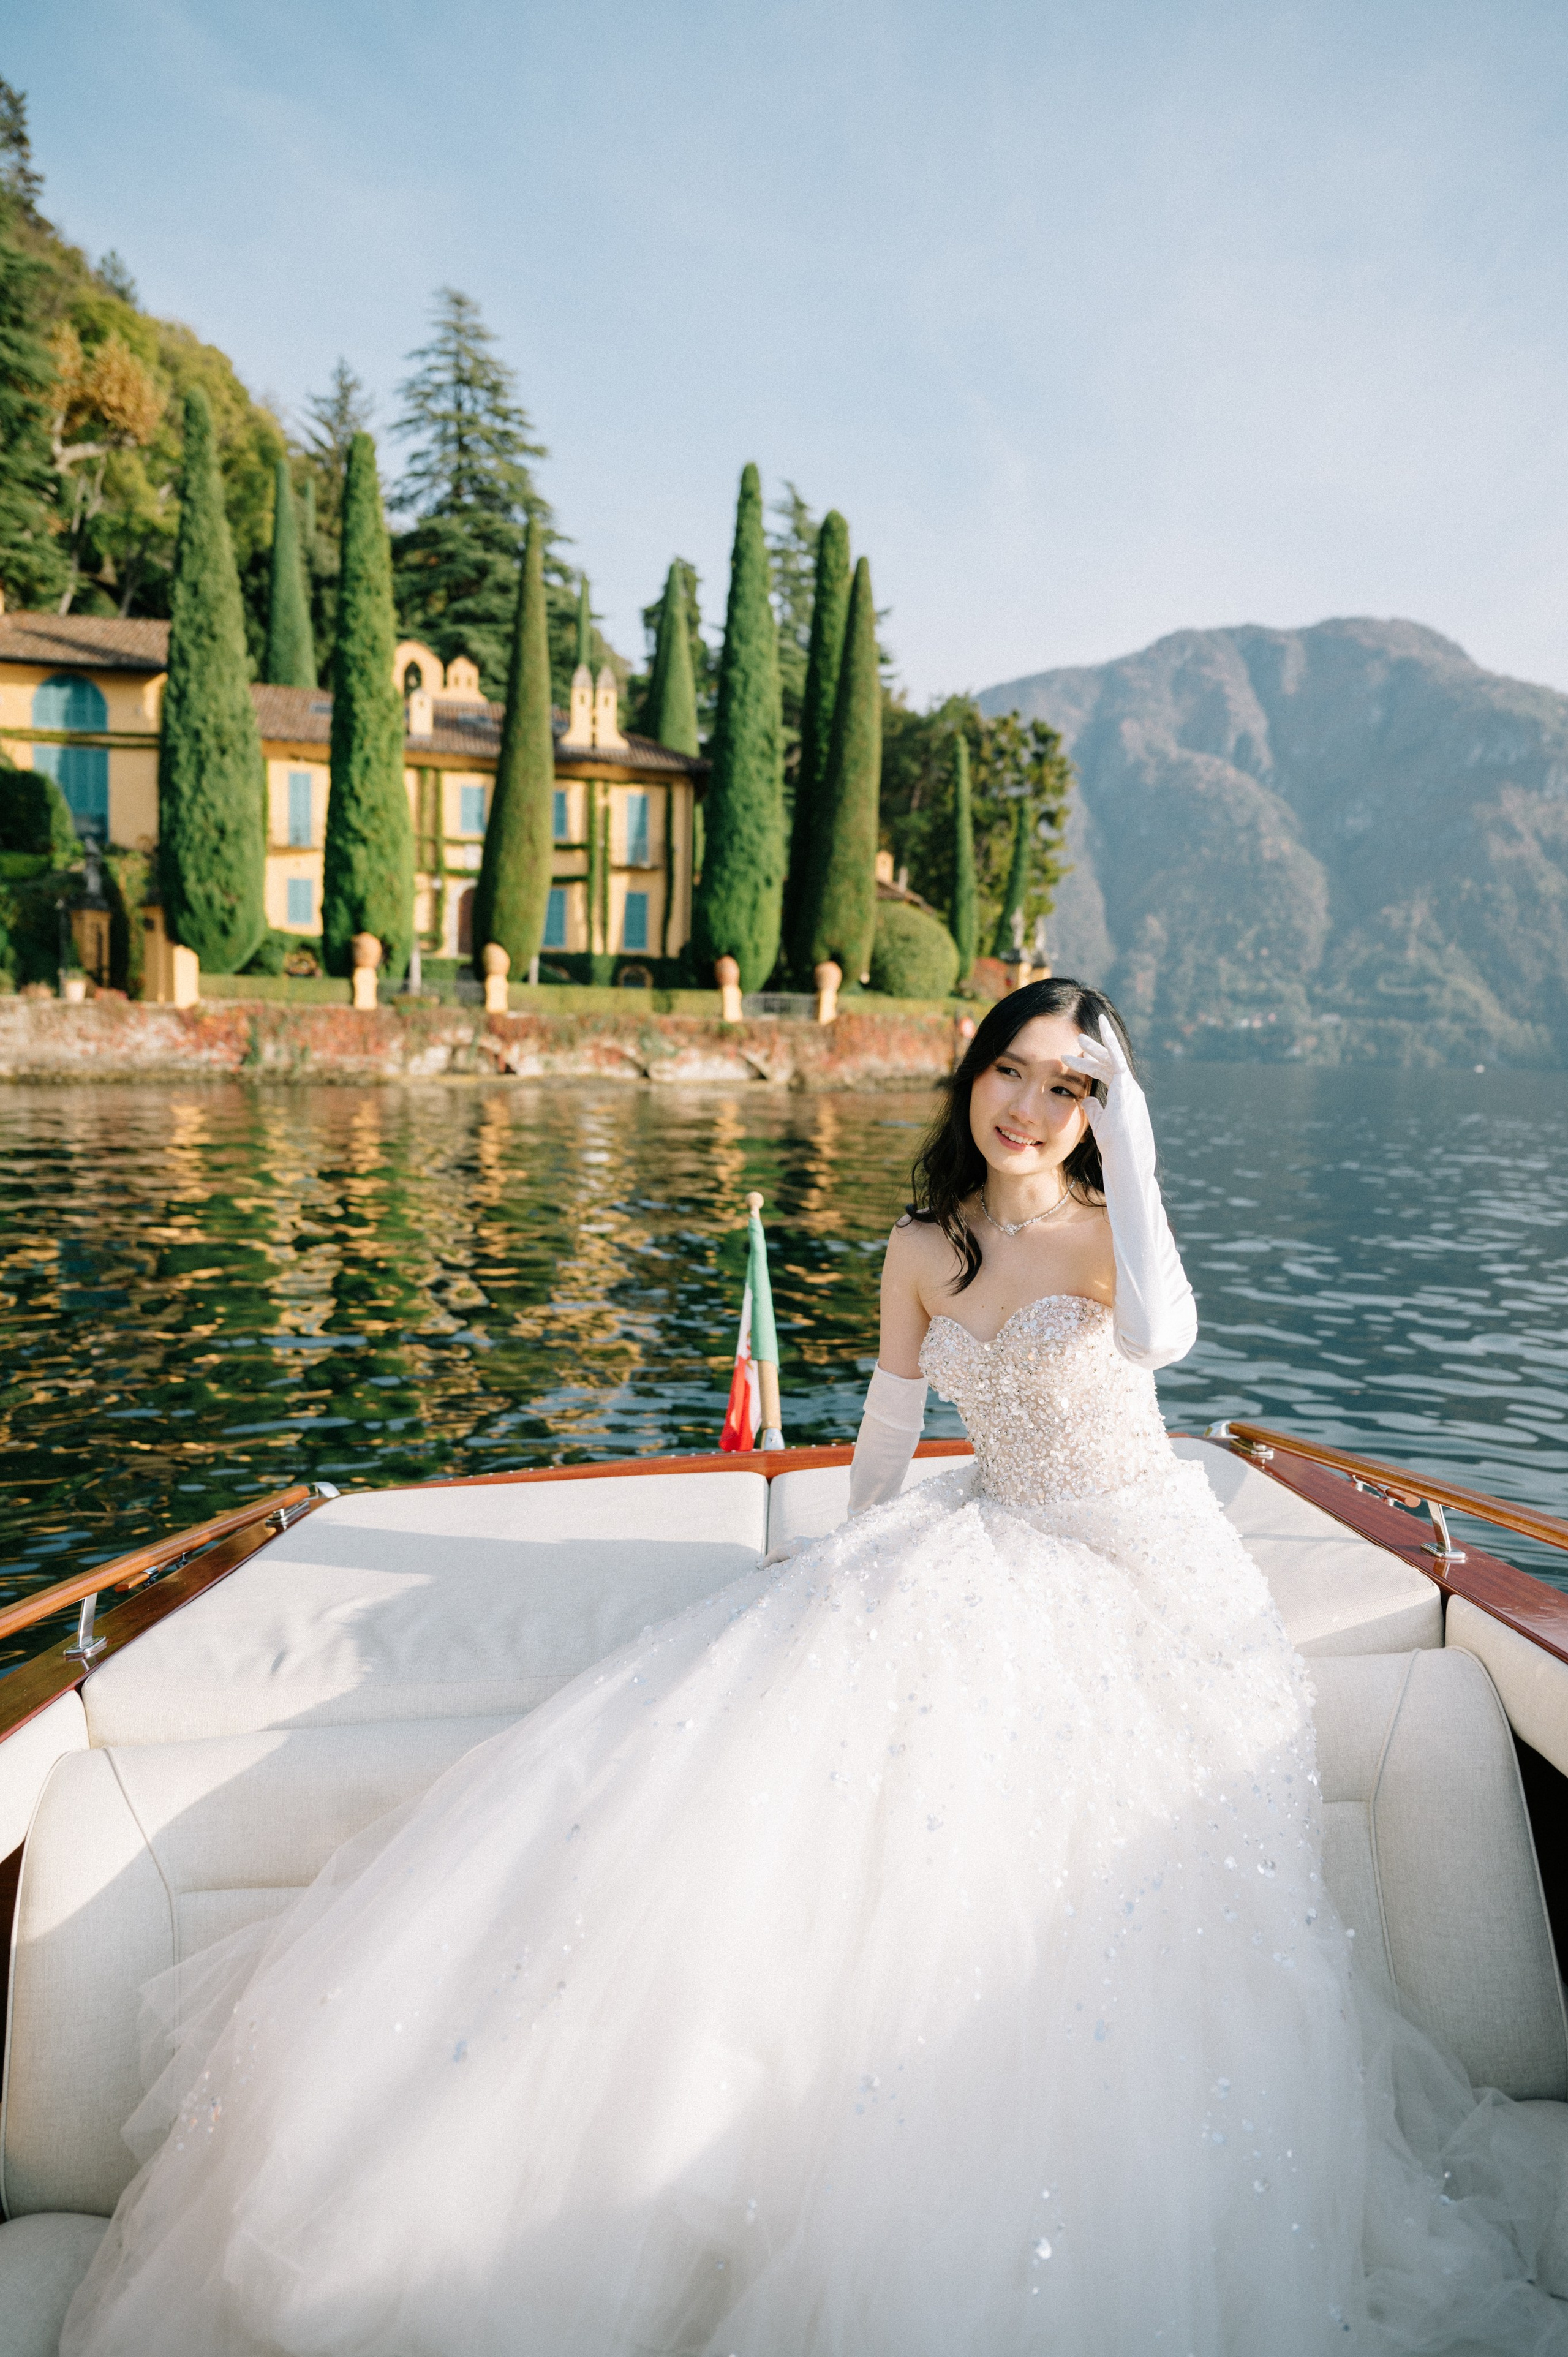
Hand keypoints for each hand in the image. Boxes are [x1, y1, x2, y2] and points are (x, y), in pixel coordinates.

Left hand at [1061, 1018, 1153, 1178]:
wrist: (1127, 1160)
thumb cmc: (1116, 1149)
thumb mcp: (1101, 1125)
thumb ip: (1095, 1110)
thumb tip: (1085, 1098)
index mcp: (1123, 1098)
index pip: (1105, 1074)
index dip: (1088, 1066)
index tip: (1069, 1060)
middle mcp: (1129, 1090)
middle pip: (1109, 1063)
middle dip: (1093, 1050)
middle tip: (1078, 1039)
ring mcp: (1130, 1087)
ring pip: (1113, 1058)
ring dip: (1097, 1046)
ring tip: (1080, 1036)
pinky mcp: (1128, 1087)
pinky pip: (1118, 1059)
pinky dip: (1111, 1043)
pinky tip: (1101, 1032)